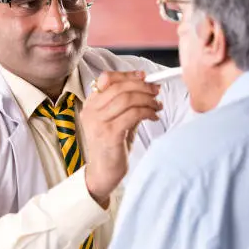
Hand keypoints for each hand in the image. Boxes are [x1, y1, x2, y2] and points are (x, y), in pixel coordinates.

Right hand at [81, 71, 161, 206]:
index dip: (128, 75)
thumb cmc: (111, 147)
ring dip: (147, 99)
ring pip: (127, 99)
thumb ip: (127, 105)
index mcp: (91, 104)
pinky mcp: (109, 133)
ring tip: (157, 106)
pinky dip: (147, 112)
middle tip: (156, 91)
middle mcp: (91, 110)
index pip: (107, 79)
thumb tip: (147, 88)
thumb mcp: (117, 121)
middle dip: (142, 86)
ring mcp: (98, 122)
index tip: (145, 76)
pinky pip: (133, 114)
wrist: (103, 173)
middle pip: (120, 87)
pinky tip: (153, 117)